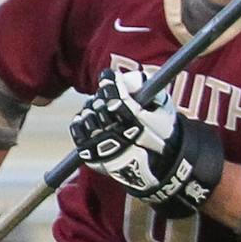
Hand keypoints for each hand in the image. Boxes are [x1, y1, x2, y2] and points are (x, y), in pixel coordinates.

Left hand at [68, 66, 223, 216]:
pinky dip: (80, 123)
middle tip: (108, 95)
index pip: (116, 97)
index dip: (111, 83)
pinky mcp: (93, 157)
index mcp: (137, 123)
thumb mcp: (162, 107)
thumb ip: (146, 88)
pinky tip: (88, 118)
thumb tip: (123, 77)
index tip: (109, 76)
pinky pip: (78, 133)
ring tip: (100, 108)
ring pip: (88, 118)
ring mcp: (104, 148)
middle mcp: (119, 136)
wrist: (156, 165)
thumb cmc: (160, 131)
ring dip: (91, 109)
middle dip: (103, 97)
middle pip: (100, 107)